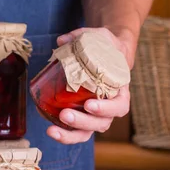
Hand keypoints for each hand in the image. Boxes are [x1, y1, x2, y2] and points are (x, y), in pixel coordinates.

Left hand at [47, 27, 134, 143]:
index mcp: (120, 90)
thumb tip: (61, 41)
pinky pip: (75, 131)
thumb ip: (82, 36)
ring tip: (52, 130)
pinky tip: (49, 129)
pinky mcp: (81, 117)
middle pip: (101, 123)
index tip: (90, 104)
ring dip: (70, 134)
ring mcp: (95, 115)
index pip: (120, 106)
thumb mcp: (99, 36)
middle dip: (83, 122)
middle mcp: (110, 107)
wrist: (105, 54)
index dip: (107, 109)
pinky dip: (63, 133)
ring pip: (87, 132)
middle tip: (65, 115)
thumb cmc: (105, 47)